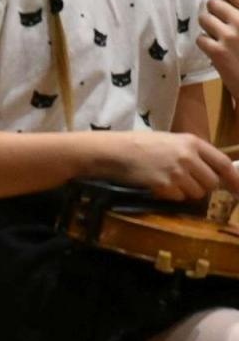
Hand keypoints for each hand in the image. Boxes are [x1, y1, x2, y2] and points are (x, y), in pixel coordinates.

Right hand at [100, 131, 238, 201]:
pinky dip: (170, 195)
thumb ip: (192, 154)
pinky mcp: (165, 185)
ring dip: (186, 192)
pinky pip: (178, 198)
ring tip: (168, 181)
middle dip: (202, 186)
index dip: (235, 179)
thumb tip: (215, 172)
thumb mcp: (170, 142)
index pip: (223, 163)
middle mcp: (188, 156)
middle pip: (211, 182)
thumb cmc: (140, 145)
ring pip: (196, 193)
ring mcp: (177, 172)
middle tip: (186, 182)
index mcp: (192, 142)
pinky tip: (157, 185)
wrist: (114, 151)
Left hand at [197, 0, 238, 90]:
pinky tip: (215, 48)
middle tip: (218, 19)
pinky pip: (201, 38)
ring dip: (207, 25)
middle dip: (213, 10)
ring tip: (216, 34)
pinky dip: (205, 42)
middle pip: (214, 4)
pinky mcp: (218, 52)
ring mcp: (230, 36)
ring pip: (204, 19)